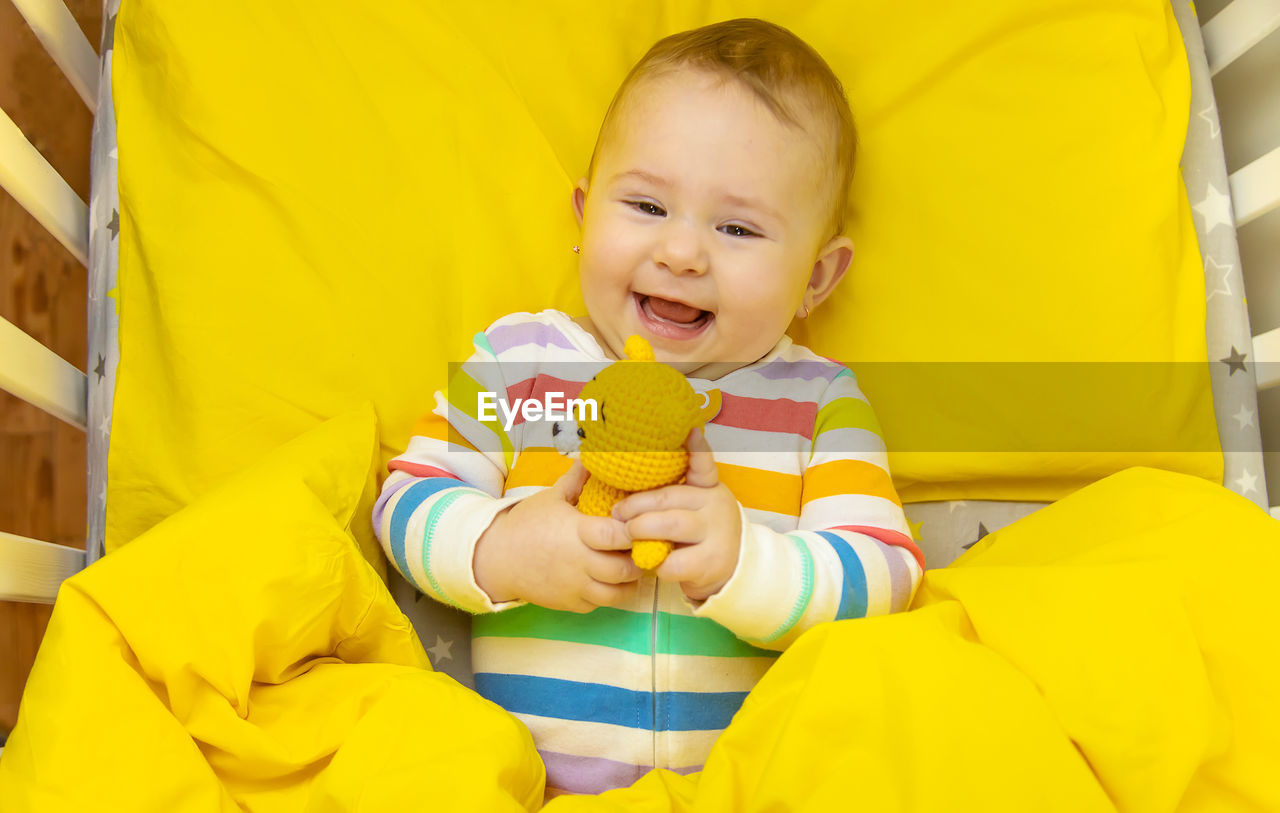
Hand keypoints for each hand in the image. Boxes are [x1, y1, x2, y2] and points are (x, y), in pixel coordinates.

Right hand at [473, 462, 641, 612]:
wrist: (496, 558)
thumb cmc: (526, 524)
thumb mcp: (551, 497)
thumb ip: (577, 479)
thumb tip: (594, 456)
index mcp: (575, 532)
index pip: (615, 536)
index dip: (634, 531)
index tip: (639, 524)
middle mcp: (578, 563)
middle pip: (624, 569)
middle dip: (639, 559)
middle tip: (642, 548)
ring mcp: (575, 587)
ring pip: (617, 594)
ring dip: (630, 582)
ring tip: (631, 566)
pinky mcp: (570, 604)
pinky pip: (600, 604)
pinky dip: (610, 595)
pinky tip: (610, 580)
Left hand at [612, 428, 741, 601]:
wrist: (733, 569)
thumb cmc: (700, 535)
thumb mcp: (694, 508)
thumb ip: (672, 494)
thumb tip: (630, 476)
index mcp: (709, 488)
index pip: (703, 465)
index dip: (697, 448)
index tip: (689, 430)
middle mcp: (715, 506)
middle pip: (668, 497)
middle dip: (636, 505)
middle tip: (617, 512)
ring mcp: (715, 534)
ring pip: (670, 525)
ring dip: (641, 529)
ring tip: (628, 533)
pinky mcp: (710, 562)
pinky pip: (672, 561)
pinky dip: (654, 563)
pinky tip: (651, 562)